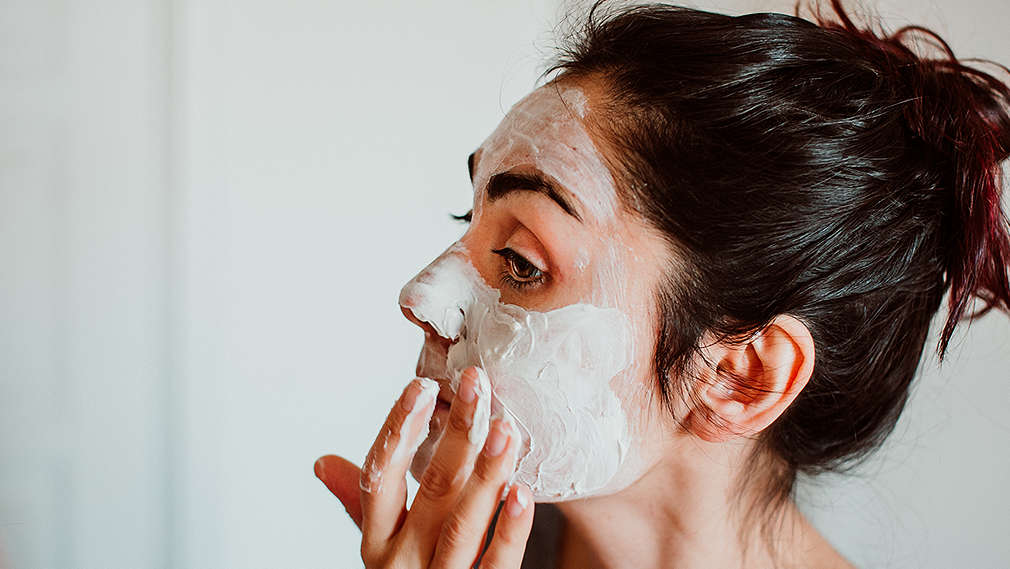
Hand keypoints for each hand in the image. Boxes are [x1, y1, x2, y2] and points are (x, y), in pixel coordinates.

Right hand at [314, 367, 533, 567]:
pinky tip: (524, 492)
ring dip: (485, 474)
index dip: (398, 430)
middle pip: (430, 490)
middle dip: (456, 434)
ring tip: (506, 428)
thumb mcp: (378, 547)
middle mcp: (402, 560)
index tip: (421, 386)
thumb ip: (358, 502)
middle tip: (477, 384)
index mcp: (378, 540)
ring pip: (462, 524)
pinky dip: (510, 530)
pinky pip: (495, 565)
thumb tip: (323, 462)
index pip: (380, 476)